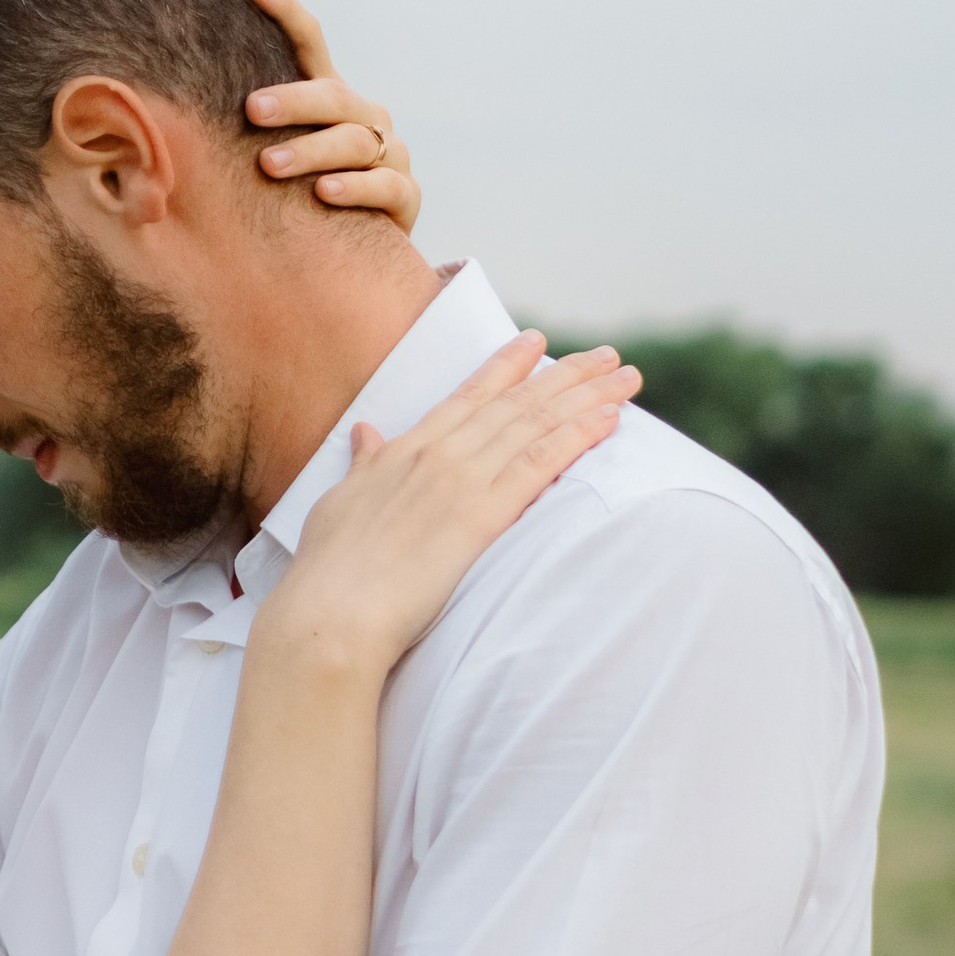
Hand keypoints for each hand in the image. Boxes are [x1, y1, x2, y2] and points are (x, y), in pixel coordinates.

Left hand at [244, 0, 419, 228]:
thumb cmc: (298, 195)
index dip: (285, 12)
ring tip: (270, 165)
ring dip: (310, 151)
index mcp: (331, 98)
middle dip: (292, 101)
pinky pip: (384, 186)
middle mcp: (364, 116)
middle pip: (332, 97)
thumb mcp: (276, 153)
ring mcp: (389, 154)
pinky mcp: (405, 195)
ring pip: (354, 141)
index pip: (310, 43)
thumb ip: (244, 129)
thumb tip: (164, 112)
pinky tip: (324, 193)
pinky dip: (354, 188)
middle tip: (251, 110)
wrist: (355, 249)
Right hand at [267, 337, 641, 679]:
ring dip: (586, 397)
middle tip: (607, 356)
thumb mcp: (340, 501)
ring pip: (536, 424)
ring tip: (624, 378)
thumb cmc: (329, 570)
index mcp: (406, 450)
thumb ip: (364, 464)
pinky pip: (540, 464)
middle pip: (516, 403)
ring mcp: (461, 480)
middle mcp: (439, 454)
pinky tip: (610, 420)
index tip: (538, 343)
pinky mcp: (481, 515)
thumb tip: (366, 432)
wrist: (331, 613)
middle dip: (566, 375)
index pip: (469, 396)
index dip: (507, 366)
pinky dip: (578, 436)